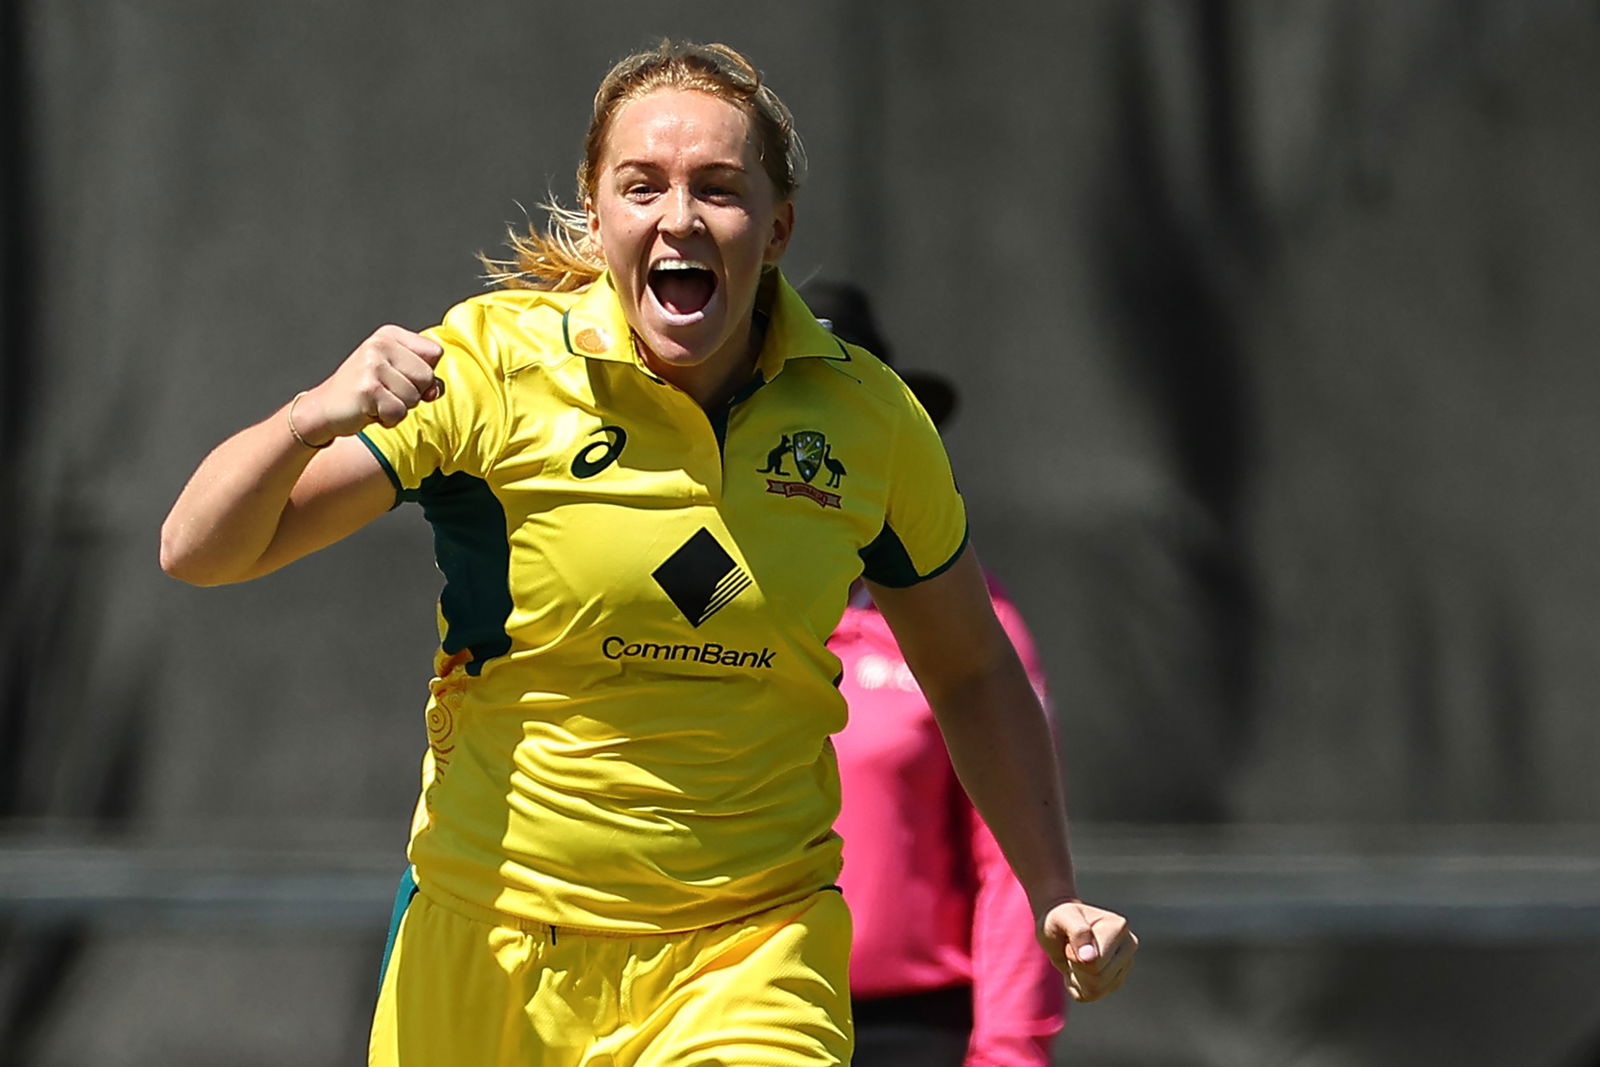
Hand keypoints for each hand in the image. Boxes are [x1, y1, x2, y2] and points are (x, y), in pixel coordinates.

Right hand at [291, 325, 444, 444]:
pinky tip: (369, 411)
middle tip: (385, 392)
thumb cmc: (366, 392)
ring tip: (376, 401)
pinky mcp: (367, 389)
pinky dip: (388, 420)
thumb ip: (424, 378)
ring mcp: (372, 365)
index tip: (401, 378)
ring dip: (398, 408)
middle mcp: (380, 344)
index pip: (434, 352)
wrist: (324, 408)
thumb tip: (436, 390)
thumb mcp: (397, 376)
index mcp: (389, 335)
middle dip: (412, 394)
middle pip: (427, 376)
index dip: (425, 374)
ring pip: (414, 398)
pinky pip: (399, 413)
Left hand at [1038, 899, 1136, 1001]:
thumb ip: (1077, 932)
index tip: (1069, 939)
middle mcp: (1129, 946)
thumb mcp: (1061, 918)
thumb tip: (1090, 958)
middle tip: (1070, 949)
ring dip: (1076, 977)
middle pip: (1098, 979)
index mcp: (1119, 927)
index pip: (1095, 963)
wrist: (1058, 928)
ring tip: (1074, 957)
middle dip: (1076, 967)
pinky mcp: (1116, 980)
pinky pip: (1091, 996)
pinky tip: (1076, 969)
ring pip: (1096, 990)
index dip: (1073, 955)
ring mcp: (1125, 965)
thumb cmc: (1059, 918)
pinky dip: (1077, 986)